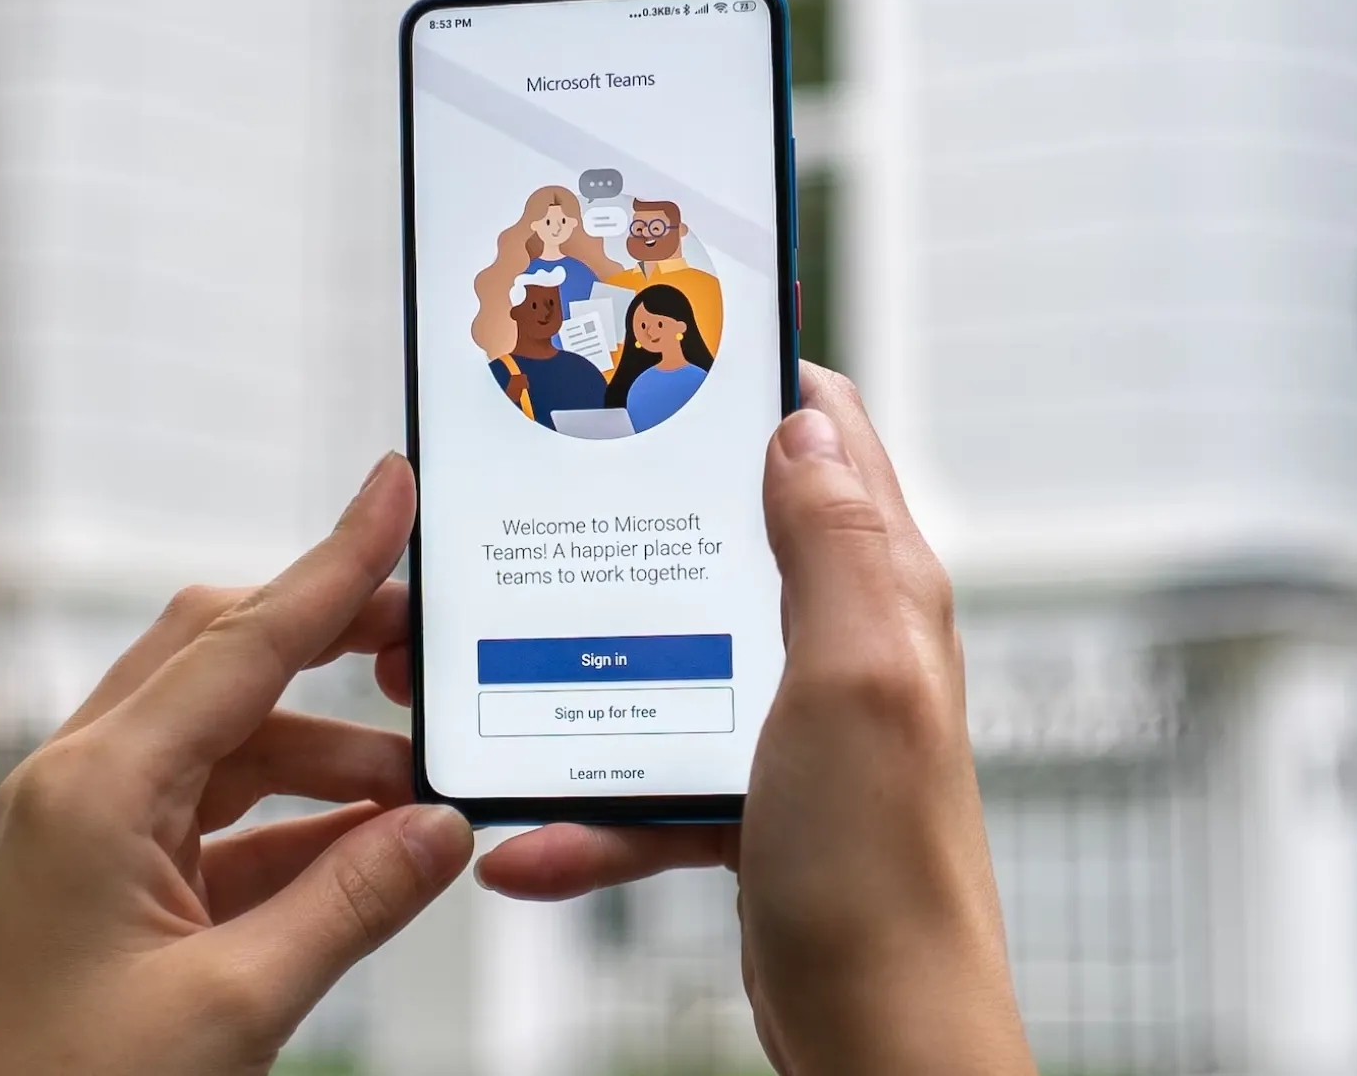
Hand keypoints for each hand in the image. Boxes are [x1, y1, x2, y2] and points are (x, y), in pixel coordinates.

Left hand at [0, 455, 471, 1075]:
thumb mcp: (231, 1010)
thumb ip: (349, 907)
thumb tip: (442, 831)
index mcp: (93, 788)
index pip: (243, 643)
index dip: (334, 563)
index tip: (393, 488)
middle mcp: (79, 784)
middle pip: (224, 664)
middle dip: (331, 647)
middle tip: (429, 644)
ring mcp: (83, 832)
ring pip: (226, 746)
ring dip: (324, 760)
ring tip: (416, 797)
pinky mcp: (98, 883)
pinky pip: (212, 821)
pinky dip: (291, 829)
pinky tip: (363, 855)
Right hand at [473, 365, 1031, 1075]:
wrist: (879, 1038)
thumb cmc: (885, 872)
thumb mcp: (857, 680)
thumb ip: (834, 546)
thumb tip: (800, 422)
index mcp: (876, 588)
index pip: (827, 433)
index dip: (748, 379)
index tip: (654, 349)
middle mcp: (835, 639)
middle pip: (715, 536)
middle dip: (618, 520)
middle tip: (519, 507)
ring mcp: (786, 719)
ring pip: (659, 653)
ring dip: (572, 666)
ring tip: (470, 672)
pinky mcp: (746, 797)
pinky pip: (645, 778)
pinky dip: (588, 807)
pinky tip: (527, 840)